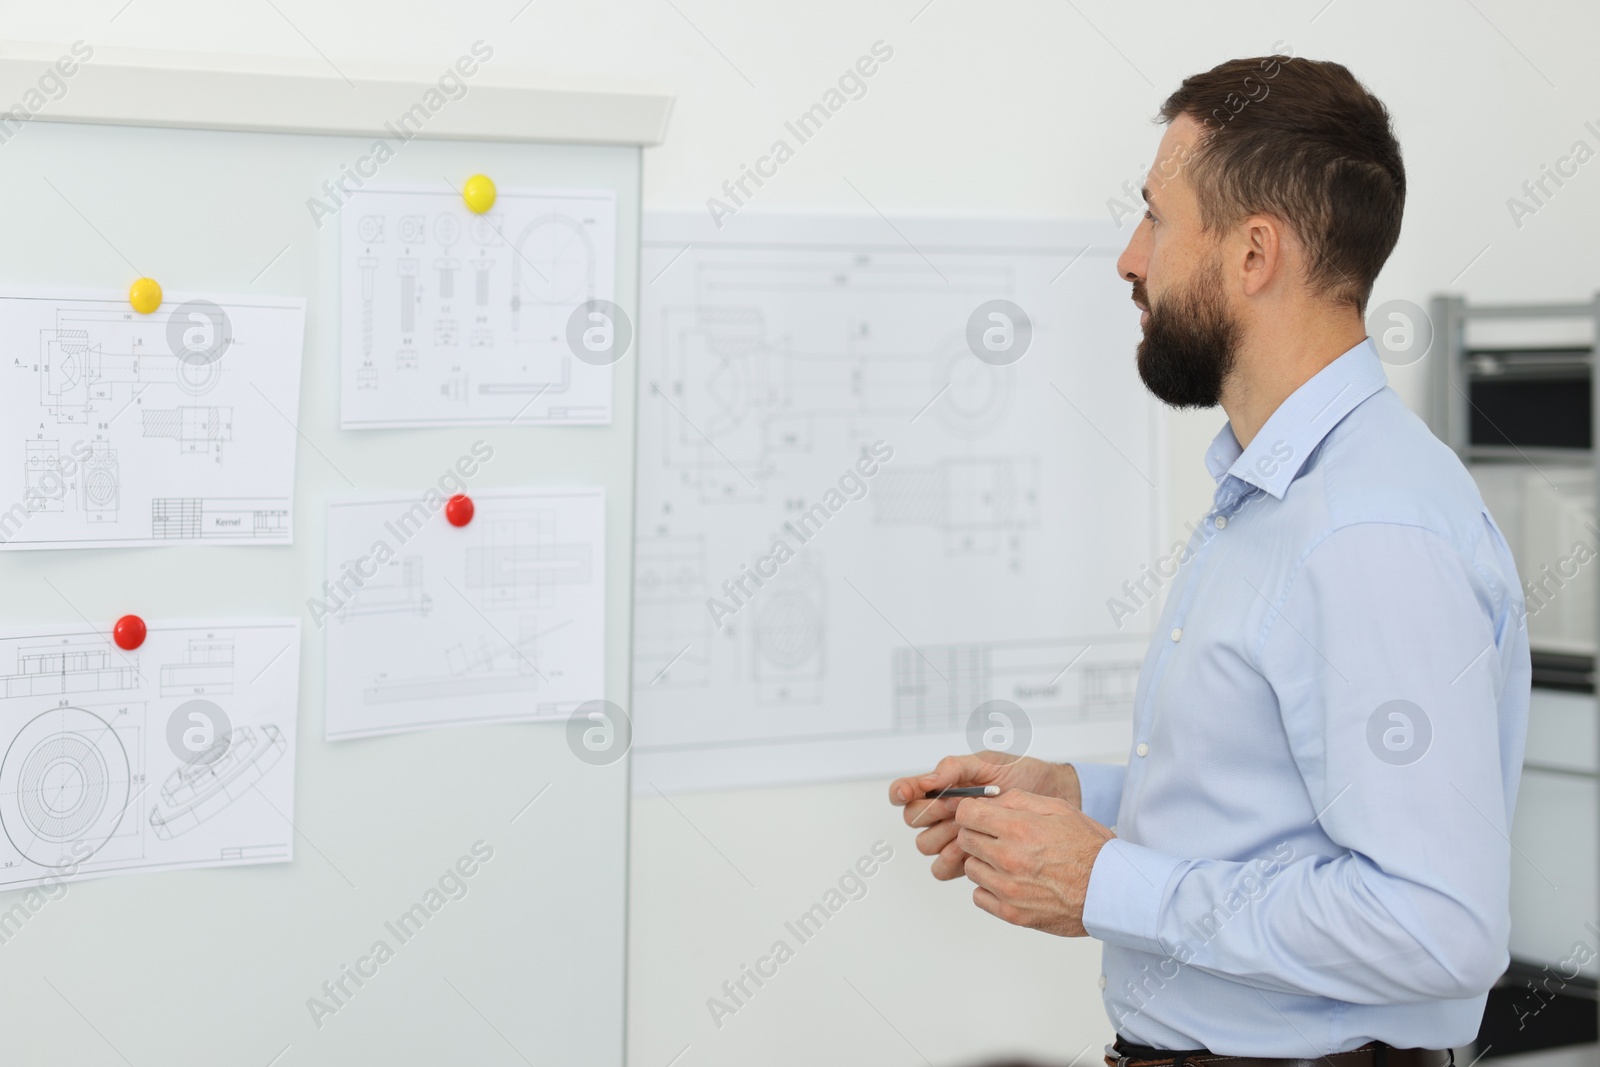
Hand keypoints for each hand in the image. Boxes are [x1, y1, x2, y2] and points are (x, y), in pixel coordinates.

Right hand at [889, 754, 1081, 880]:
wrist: (1051, 797)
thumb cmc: (1020, 775)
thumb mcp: (988, 762)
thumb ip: (954, 768)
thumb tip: (929, 780)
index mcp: (942, 786)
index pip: (905, 791)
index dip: (901, 791)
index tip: (908, 792)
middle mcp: (942, 813)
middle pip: (913, 821)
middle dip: (932, 814)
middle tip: (957, 807)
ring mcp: (951, 836)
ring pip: (926, 846)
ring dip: (943, 839)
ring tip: (967, 831)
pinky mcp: (966, 859)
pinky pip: (942, 869)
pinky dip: (952, 862)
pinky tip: (972, 851)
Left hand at [954, 789, 1113, 936]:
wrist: (1109, 891)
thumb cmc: (1088, 849)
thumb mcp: (1059, 809)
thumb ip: (1019, 800)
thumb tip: (989, 801)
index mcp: (1018, 829)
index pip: (966, 814)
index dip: (971, 811)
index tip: (979, 815)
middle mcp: (1008, 859)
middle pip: (965, 839)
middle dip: (977, 834)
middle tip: (998, 837)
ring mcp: (1008, 889)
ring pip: (970, 868)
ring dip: (984, 862)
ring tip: (1010, 861)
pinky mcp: (1011, 913)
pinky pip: (979, 896)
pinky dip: (989, 889)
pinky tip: (1010, 882)